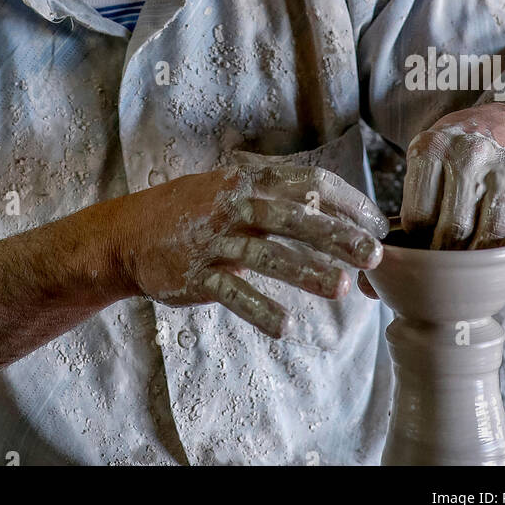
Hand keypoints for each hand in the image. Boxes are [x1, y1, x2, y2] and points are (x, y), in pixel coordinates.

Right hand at [116, 156, 387, 337]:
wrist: (128, 233)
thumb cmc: (191, 210)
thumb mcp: (229, 186)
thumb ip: (272, 192)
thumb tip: (326, 201)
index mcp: (248, 178)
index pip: (309, 182)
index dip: (346, 200)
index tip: (376, 223)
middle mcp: (234, 204)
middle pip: (294, 216)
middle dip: (337, 235)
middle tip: (374, 255)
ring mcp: (214, 240)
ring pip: (267, 255)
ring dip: (305, 271)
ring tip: (339, 287)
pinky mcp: (197, 275)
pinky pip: (234, 293)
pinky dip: (260, 309)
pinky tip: (287, 326)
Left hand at [398, 106, 504, 293]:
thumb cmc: (453, 153)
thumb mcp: (424, 160)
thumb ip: (407, 205)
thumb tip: (377, 277)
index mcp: (433, 147)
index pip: (419, 214)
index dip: (418, 243)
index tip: (421, 250)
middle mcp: (470, 154)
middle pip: (456, 226)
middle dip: (449, 257)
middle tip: (446, 270)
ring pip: (496, 230)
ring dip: (486, 261)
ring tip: (477, 274)